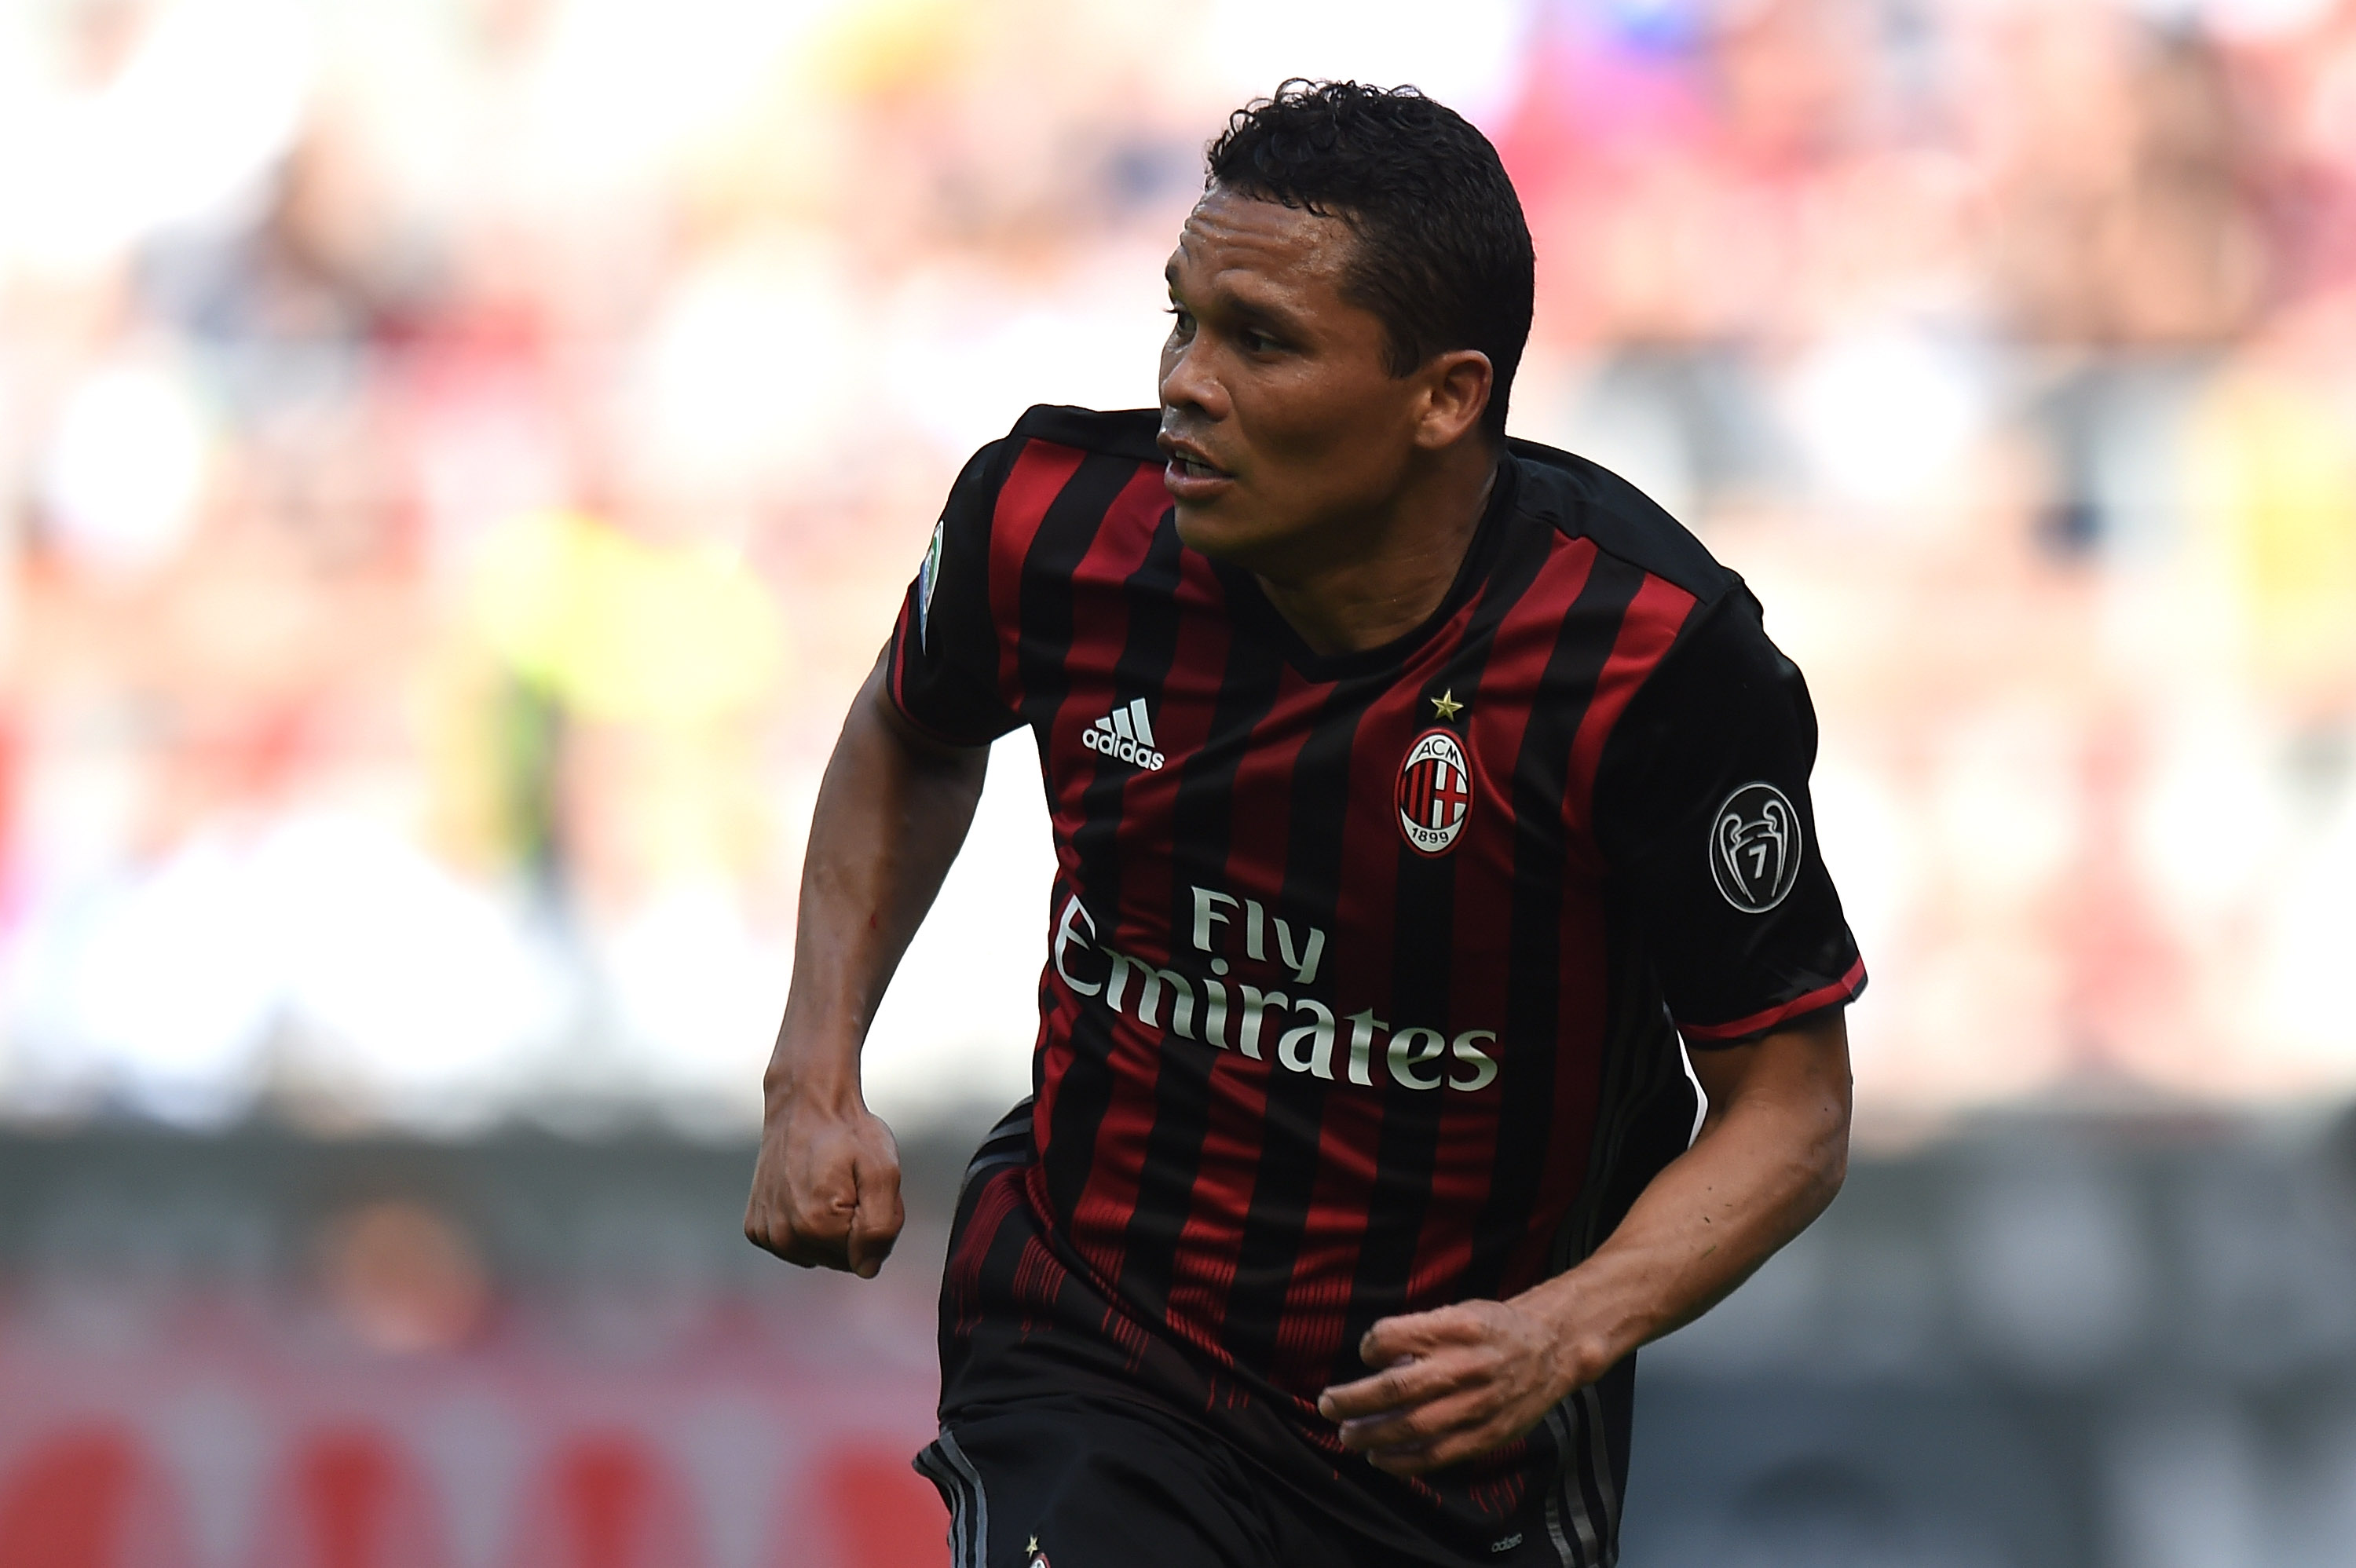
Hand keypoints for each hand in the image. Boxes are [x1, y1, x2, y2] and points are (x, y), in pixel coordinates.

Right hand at [743, 1087, 903, 1277]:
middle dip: (853, 1227)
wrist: (804, 1104)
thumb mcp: (883, 1171)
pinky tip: (805, 1192)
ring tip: (828, 1185)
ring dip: (830, 1227)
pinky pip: (796, 1244)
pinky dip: (805, 1224)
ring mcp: (766, 1235)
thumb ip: (881, 1227)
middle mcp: (785, 1238)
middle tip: (850, 1185)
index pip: (866, 1257)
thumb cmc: (848, 1134)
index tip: (865, 1188)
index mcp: (816, 1227)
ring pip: (818, 1253)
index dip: (875, 1223)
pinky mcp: (755, 1229)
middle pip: (840, 1258)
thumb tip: (867, 1269)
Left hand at [1316, 1297, 1590, 1475]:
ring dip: (1370, 1435)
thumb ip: (1420, 1333)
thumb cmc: (1494, 1328)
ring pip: (1411, 1427)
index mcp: (1455, 1327)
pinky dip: (1402, 1461)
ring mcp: (1477, 1404)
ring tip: (1347, 1435)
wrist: (1552, 1350)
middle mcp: (1465, 1365)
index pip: (1391, 1337)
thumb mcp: (1459, 1312)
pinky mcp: (1486, 1435)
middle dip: (1352, 1400)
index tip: (1365, 1354)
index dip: (1369, 1347)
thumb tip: (1376, 1363)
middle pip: (1395, 1388)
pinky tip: (1380, 1458)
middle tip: (1327, 1404)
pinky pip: (1437, 1455)